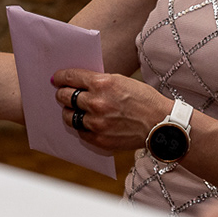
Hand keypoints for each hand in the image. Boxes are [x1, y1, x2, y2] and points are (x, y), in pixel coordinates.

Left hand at [52, 68, 168, 154]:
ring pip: (68, 116)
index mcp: (102, 83)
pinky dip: (81, 126)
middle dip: (62, 93)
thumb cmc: (144, 100)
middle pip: (65, 96)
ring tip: (74, 109)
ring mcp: (96, 123)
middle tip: (62, 94)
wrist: (161, 124)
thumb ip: (99, 81)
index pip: (70, 77)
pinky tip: (88, 122)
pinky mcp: (99, 139)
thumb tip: (78, 82)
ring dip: (69, 111)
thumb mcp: (122, 81)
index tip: (56, 79)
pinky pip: (80, 131)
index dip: (60, 77)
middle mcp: (96, 103)